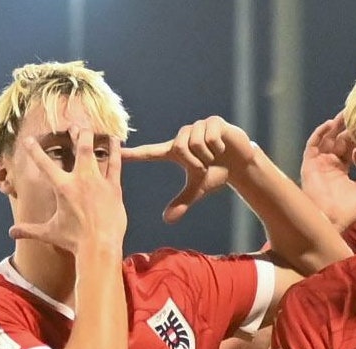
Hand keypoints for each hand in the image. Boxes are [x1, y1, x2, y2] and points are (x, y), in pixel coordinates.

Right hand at [10, 125, 126, 252]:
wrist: (99, 246)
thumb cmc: (74, 241)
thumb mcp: (50, 233)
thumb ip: (30, 230)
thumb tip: (11, 233)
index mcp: (63, 188)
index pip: (44, 164)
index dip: (34, 150)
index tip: (28, 140)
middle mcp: (80, 179)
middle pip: (80, 147)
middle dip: (76, 134)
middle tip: (74, 127)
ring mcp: (98, 181)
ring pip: (96, 152)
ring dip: (94, 139)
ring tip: (94, 130)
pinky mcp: (113, 187)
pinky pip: (115, 164)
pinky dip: (115, 151)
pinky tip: (115, 141)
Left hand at [123, 116, 257, 222]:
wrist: (240, 164)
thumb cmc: (216, 173)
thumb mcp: (198, 189)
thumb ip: (182, 202)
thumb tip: (167, 220)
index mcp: (175, 151)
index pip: (149, 152)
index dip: (133, 154)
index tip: (115, 152)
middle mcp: (183, 136)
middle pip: (180, 148)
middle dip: (196, 162)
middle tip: (206, 166)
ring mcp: (197, 127)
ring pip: (196, 143)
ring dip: (208, 155)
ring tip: (215, 155)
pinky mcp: (212, 121)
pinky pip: (210, 137)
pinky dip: (218, 147)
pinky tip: (223, 147)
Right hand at [299, 114, 355, 229]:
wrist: (331, 222)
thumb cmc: (346, 211)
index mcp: (342, 170)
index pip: (350, 148)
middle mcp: (330, 164)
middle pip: (339, 140)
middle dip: (348, 127)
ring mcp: (319, 164)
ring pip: (326, 139)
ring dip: (335, 126)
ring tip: (346, 114)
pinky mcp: (309, 164)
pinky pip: (313, 144)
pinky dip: (320, 133)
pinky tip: (330, 124)